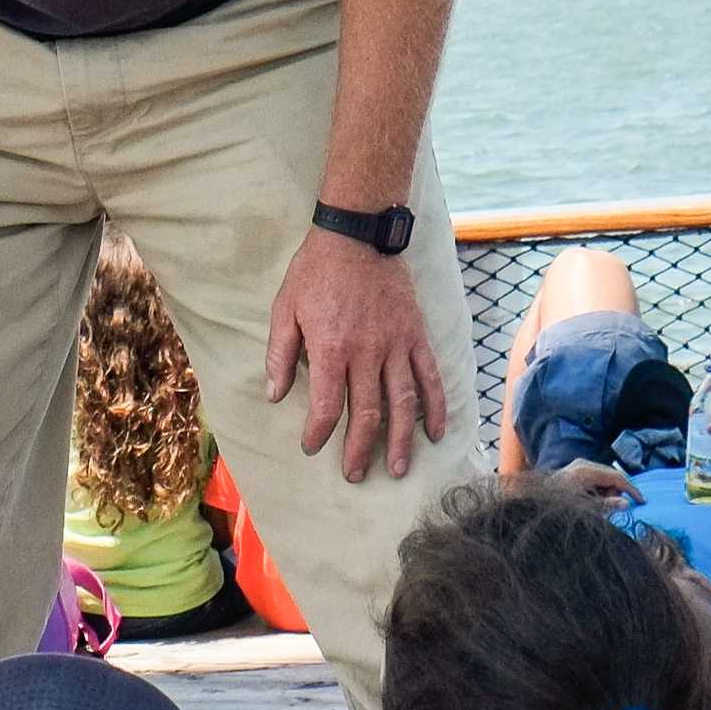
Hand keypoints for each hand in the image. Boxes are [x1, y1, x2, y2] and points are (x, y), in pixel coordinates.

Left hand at [267, 228, 451, 482]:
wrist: (358, 235)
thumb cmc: (316, 271)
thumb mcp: (284, 309)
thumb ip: (280, 354)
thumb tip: (275, 395)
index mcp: (331, 349)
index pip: (326, 406)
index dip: (318, 433)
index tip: (312, 447)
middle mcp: (366, 353)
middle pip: (366, 413)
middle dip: (360, 449)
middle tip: (355, 474)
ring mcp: (396, 345)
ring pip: (402, 402)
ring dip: (399, 439)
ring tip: (398, 468)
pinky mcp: (415, 335)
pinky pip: (429, 376)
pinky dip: (434, 406)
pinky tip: (435, 432)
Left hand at [546, 460, 636, 514]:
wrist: (538, 502)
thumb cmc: (561, 506)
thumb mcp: (586, 507)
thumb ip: (607, 505)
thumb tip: (626, 504)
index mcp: (586, 472)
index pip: (617, 478)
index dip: (631, 490)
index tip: (642, 501)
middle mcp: (583, 464)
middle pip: (612, 476)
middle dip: (615, 492)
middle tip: (608, 506)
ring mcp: (579, 465)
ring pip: (605, 477)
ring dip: (606, 492)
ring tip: (594, 503)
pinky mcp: (576, 469)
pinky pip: (596, 478)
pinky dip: (598, 489)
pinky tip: (589, 498)